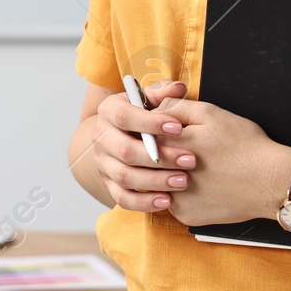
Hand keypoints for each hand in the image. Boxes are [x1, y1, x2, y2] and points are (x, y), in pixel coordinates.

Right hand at [87, 79, 195, 211]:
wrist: (125, 135)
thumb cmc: (145, 115)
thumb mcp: (151, 99)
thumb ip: (164, 93)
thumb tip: (178, 89)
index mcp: (109, 111)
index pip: (124, 116)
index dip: (151, 123)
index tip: (179, 128)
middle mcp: (101, 137)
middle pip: (125, 151)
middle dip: (160, 157)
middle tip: (190, 160)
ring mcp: (103, 163)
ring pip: (124, 177)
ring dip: (155, 181)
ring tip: (183, 181)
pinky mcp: (109, 184)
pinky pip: (123, 198)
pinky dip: (144, 202)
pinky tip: (168, 201)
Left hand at [152, 97, 290, 227]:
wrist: (272, 182)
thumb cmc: (245, 144)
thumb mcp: (210, 114)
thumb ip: (175, 107)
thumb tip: (151, 108)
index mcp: (169, 145)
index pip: (143, 134)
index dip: (155, 130)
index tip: (170, 131)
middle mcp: (166, 175)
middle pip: (147, 161)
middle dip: (160, 153)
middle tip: (187, 151)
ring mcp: (175, 199)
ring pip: (157, 183)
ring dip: (167, 175)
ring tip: (195, 168)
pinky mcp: (186, 216)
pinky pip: (173, 202)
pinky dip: (183, 194)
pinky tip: (204, 185)